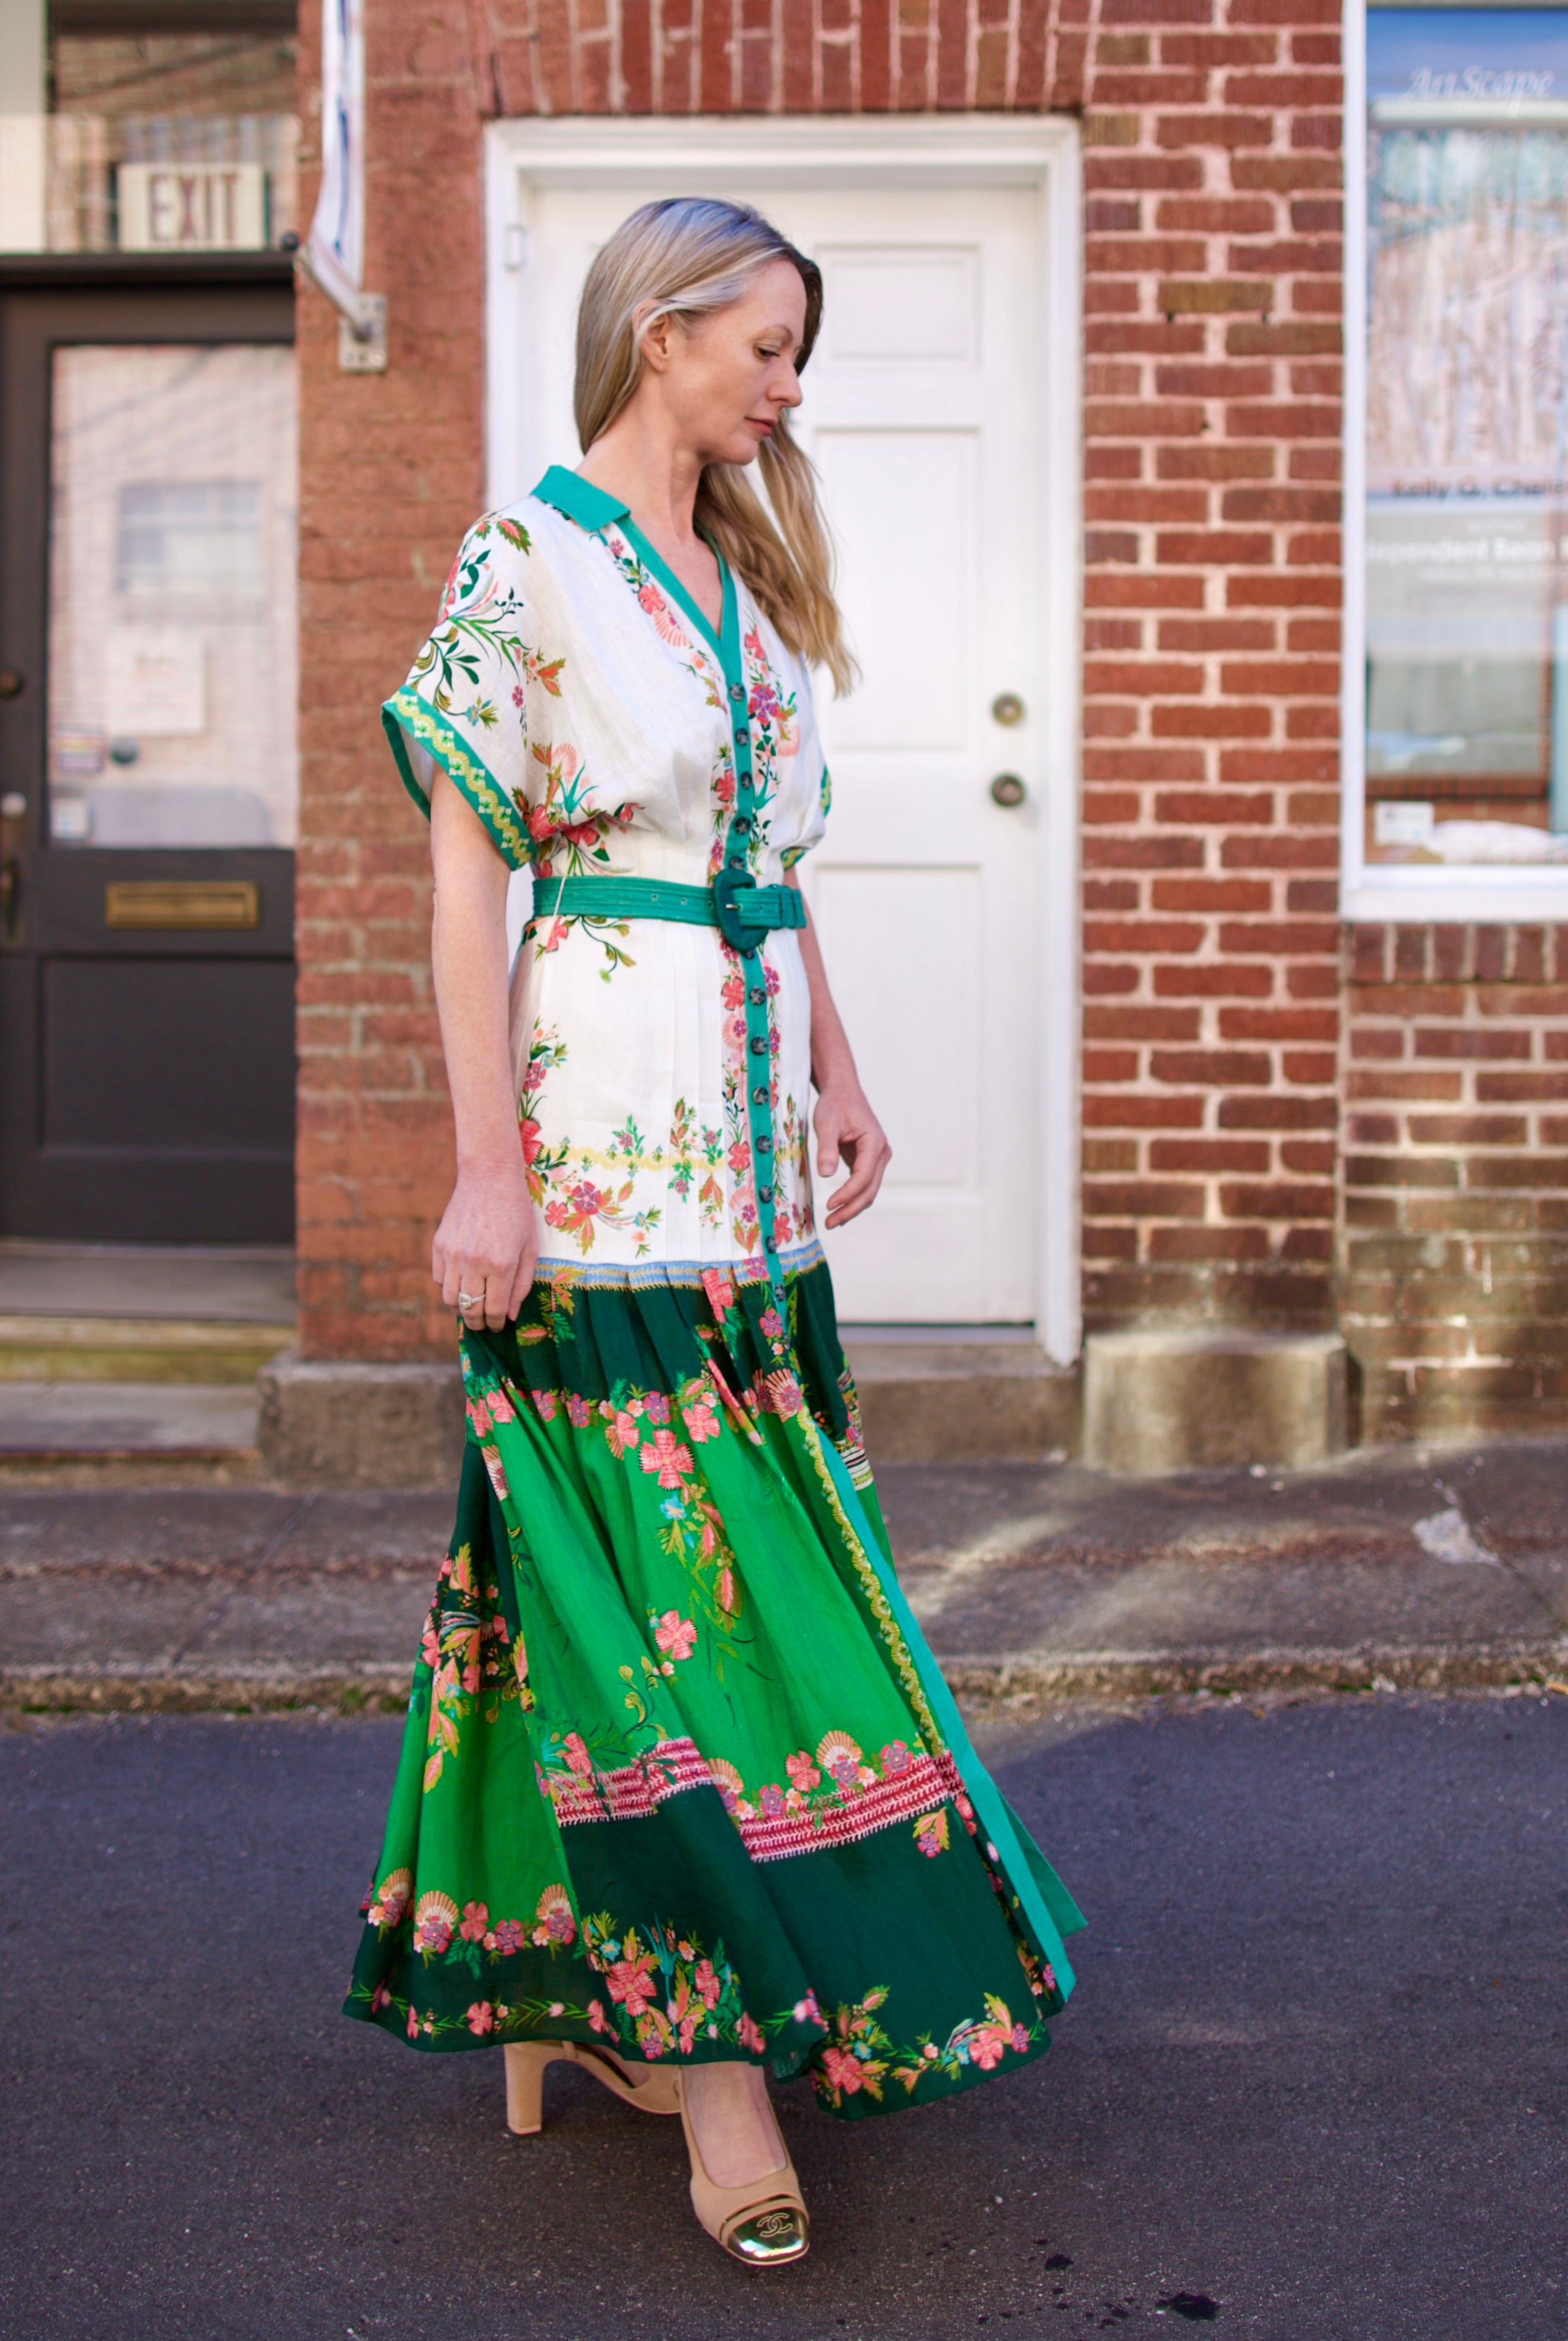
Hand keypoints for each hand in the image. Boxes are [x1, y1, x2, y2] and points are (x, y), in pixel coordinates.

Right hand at [432, 1155, 537, 1330]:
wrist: (489, 1178)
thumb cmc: (516, 1213)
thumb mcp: (529, 1248)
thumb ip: (522, 1284)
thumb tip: (511, 1315)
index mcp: (501, 1265)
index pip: (495, 1310)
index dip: (498, 1323)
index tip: (500, 1325)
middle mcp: (474, 1263)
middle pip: (470, 1310)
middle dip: (479, 1323)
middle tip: (484, 1324)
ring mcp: (452, 1254)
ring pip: (450, 1299)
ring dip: (461, 1309)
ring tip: (472, 1307)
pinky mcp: (438, 1245)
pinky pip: (438, 1279)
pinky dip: (449, 1287)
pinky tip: (462, 1282)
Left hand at [814, 1081, 890, 1228]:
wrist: (843, 1091)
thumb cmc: (835, 1104)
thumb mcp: (826, 1123)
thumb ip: (826, 1148)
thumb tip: (826, 1175)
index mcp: (874, 1142)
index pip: (863, 1176)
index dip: (847, 1193)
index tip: (829, 1205)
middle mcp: (881, 1153)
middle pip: (870, 1189)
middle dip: (850, 1208)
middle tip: (829, 1222)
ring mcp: (877, 1159)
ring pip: (869, 1191)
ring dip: (852, 1207)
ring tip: (832, 1221)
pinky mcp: (868, 1162)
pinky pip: (863, 1185)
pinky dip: (852, 1199)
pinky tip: (838, 1210)